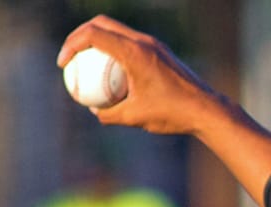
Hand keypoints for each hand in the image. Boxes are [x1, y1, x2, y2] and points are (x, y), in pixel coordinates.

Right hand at [57, 16, 228, 136]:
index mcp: (134, 52)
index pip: (94, 35)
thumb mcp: (135, 118)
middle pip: (102, 24)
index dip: (71, 44)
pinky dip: (115, 51)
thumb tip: (94, 111)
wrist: (207, 109)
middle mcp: (144, 41)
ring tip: (85, 63)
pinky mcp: (160, 51)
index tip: (63, 64)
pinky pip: (130, 43)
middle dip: (79, 35)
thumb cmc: (172, 114)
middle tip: (68, 56)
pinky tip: (110, 74)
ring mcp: (153, 44)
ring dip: (98, 40)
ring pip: (117, 31)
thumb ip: (110, 114)